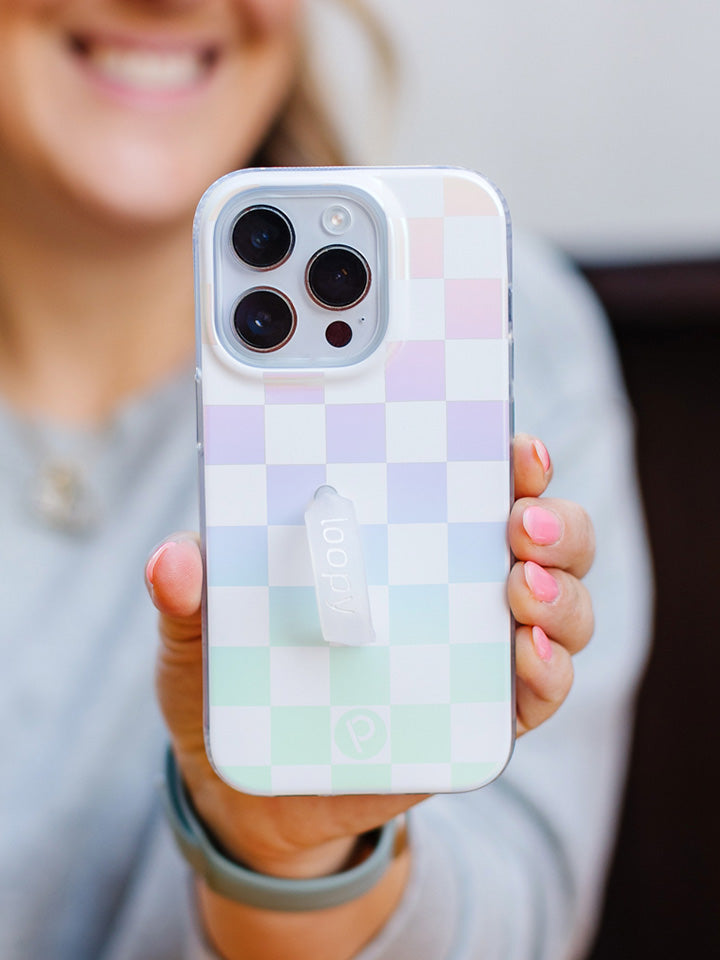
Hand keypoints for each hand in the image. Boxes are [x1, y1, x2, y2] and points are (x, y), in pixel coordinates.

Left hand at [147, 434, 593, 876]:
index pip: (475, 482)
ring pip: (560, 607)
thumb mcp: (207, 635)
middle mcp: (458, 584)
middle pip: (544, 537)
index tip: (511, 441)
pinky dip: (547, 671)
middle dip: (554, 520)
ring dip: (559, 592)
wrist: (255, 787)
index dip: (508, 457)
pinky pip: (538, 691)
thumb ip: (195, 596)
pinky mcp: (479, 717)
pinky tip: (524, 654)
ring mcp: (476, 651)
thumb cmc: (242, 683)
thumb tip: (174, 559)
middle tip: (522, 519)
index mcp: (405, 540)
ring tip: (518, 587)